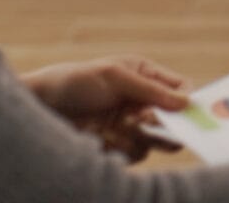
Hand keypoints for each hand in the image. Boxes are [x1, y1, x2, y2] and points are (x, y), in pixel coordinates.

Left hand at [21, 56, 188, 161]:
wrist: (41, 108)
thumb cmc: (76, 82)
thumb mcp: (115, 78)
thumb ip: (151, 90)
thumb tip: (187, 102)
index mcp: (146, 76)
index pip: (180, 89)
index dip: (186, 101)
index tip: (185, 112)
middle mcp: (142, 101)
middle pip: (174, 119)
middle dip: (167, 125)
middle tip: (158, 127)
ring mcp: (131, 124)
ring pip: (157, 140)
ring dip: (141, 136)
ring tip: (121, 127)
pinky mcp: (118, 145)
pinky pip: (135, 153)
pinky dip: (122, 147)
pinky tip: (103, 136)